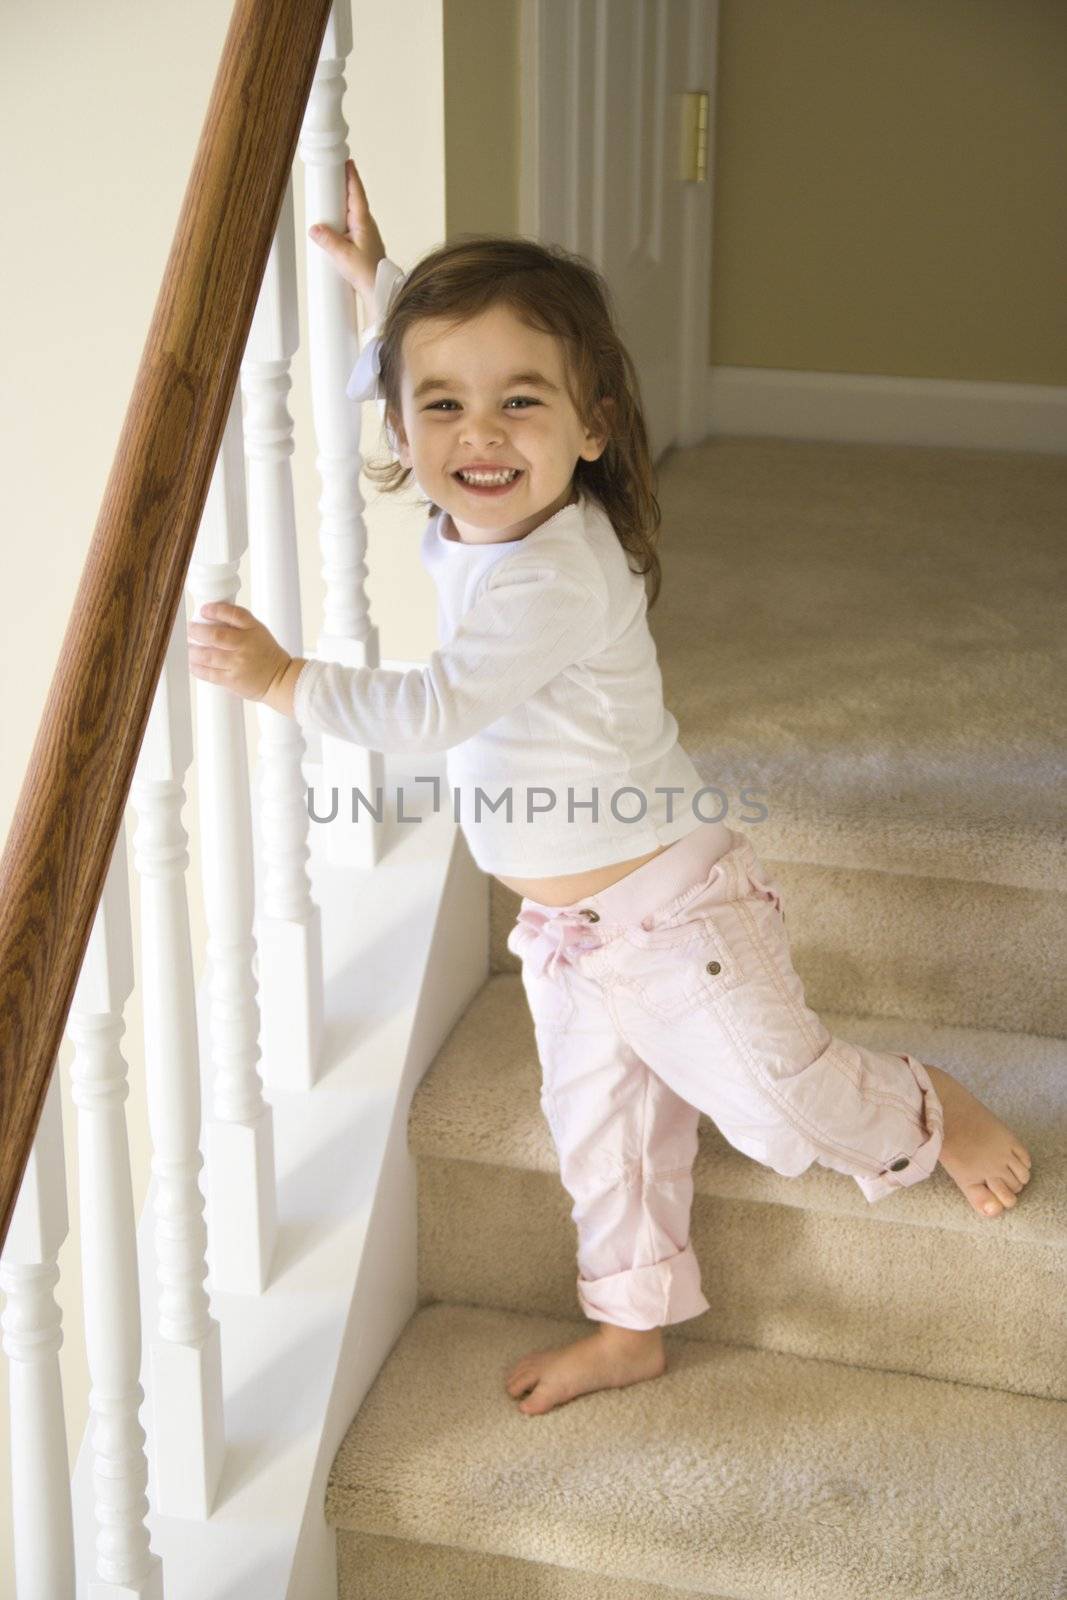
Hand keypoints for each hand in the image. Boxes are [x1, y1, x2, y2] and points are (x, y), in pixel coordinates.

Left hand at [186, 602, 293, 706]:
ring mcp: (238, 664)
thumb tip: (210, 619)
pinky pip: (209, 673)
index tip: (204, 610)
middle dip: (196, 631)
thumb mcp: (258, 632)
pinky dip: (197, 668)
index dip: (216, 610)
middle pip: (216, 635)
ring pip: (208, 655)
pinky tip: (193, 663)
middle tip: (190, 629)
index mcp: (253, 630)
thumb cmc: (267, 655)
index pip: (234, 614)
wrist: (279, 679)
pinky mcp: (232, 680)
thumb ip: (238, 624)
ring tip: (188, 647)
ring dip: (193, 651)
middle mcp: (246, 645)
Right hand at [308, 158, 386, 318]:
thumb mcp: (343, 256)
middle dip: (343, 186)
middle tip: (333, 173)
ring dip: (341, 204)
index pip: (356, 192)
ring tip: (328, 197)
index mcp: (363, 222)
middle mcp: (366, 226)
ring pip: (351, 213)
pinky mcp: (362, 245)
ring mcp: (365, 235)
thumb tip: (314, 228)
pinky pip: (349, 226)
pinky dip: (341, 220)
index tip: (347, 160)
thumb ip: (328, 240)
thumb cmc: (368, 274)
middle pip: (353, 199)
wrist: (380, 292)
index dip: (351, 176)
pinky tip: (333, 225)